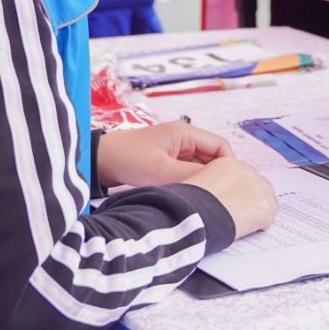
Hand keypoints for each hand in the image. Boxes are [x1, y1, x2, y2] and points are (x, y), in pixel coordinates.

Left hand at [95, 121, 230, 188]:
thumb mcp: (162, 170)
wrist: (100, 161)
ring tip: (202, 197)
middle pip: (212, 156)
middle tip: (217, 195)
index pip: (220, 146)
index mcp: (185, 133)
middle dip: (215, 174)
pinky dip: (191, 182)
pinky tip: (189, 194)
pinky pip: (188, 171)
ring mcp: (176, 150)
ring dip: (202, 180)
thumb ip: (191, 175)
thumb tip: (216, 183)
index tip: (228, 185)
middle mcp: (184, 139)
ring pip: (200, 165)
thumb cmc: (127, 159)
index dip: (228, 164)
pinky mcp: (168, 161)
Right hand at [182, 157, 277, 238]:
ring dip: (258, 211)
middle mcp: (246, 171)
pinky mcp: (264, 207)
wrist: (193, 216)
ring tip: (243, 223)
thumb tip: (216, 194)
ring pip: (267, 201)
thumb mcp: (198, 182)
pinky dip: (259, 226)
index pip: (244, 176)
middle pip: (260, 185)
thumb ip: (212, 182)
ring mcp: (258, 189)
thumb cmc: (189, 203)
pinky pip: (268, 218)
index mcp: (228, 163)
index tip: (235, 202)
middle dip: (252, 199)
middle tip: (241, 213)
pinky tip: (245, 230)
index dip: (240, 191)